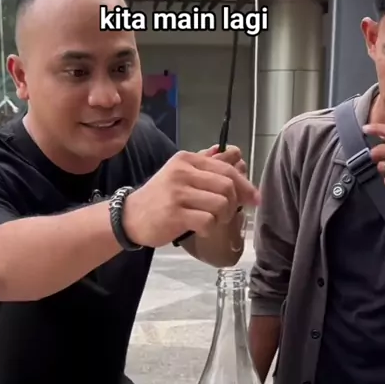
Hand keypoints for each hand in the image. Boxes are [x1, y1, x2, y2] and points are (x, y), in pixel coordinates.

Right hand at [122, 149, 259, 248]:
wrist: (131, 217)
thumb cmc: (160, 197)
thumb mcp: (180, 174)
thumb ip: (206, 164)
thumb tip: (234, 154)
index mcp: (187, 160)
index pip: (226, 169)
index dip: (245, 185)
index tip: (254, 199)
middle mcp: (183, 172)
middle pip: (227, 186)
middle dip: (235, 203)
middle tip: (228, 214)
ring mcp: (178, 193)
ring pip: (221, 204)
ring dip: (223, 218)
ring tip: (212, 221)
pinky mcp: (175, 214)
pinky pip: (208, 221)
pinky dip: (210, 229)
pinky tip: (201, 229)